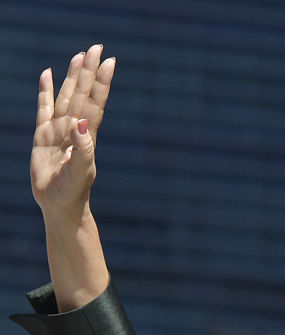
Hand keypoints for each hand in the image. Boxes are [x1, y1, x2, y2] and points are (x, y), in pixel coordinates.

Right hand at [31, 45, 115, 221]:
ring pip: (66, 96)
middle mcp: (74, 129)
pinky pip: (44, 107)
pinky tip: (48, 75)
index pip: (95, 103)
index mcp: (85, 136)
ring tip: (80, 56)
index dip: (102, 83)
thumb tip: (82, 123)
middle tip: (97, 47)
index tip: (110, 62)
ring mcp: (59, 130)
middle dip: (89, 71)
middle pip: (82, 93)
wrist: (60, 206)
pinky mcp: (43, 135)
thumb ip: (83, 149)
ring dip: (73, 76)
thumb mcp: (80, 172)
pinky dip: (46, 90)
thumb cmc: (73, 192)